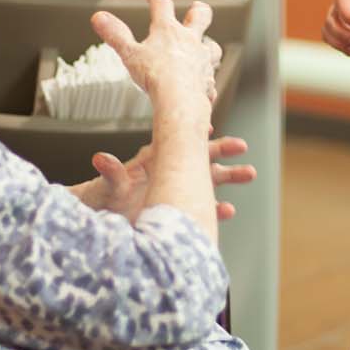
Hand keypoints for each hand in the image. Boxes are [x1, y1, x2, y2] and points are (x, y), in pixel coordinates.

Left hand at [76, 135, 255, 223]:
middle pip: (200, 156)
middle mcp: (171, 172)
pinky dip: (217, 208)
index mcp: (155, 160)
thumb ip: (111, 173)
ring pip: (208, 181)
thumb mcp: (109, 187)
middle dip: (223, 150)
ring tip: (250, 173)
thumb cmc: (106, 199)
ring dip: (229, 175)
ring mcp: (178, 190)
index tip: (210, 127)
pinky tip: (228, 210)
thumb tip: (99, 158)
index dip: (193, 133)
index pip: (177, 141)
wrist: (107, 222)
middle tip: (242, 146)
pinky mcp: (180, 210)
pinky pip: (203, 207)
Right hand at [92, 0, 220, 109]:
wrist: (180, 99)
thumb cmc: (157, 76)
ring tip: (207, 46)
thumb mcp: (130, 53)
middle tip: (197, 8)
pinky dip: (207, 80)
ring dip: (209, 45)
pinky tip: (204, 85)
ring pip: (212, 46)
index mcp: (168, 31)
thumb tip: (99, 17)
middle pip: (201, 16)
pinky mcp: (209, 80)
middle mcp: (190, 41)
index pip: (162, 5)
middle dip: (198, 10)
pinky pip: (210, 78)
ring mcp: (203, 59)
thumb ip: (115, 35)